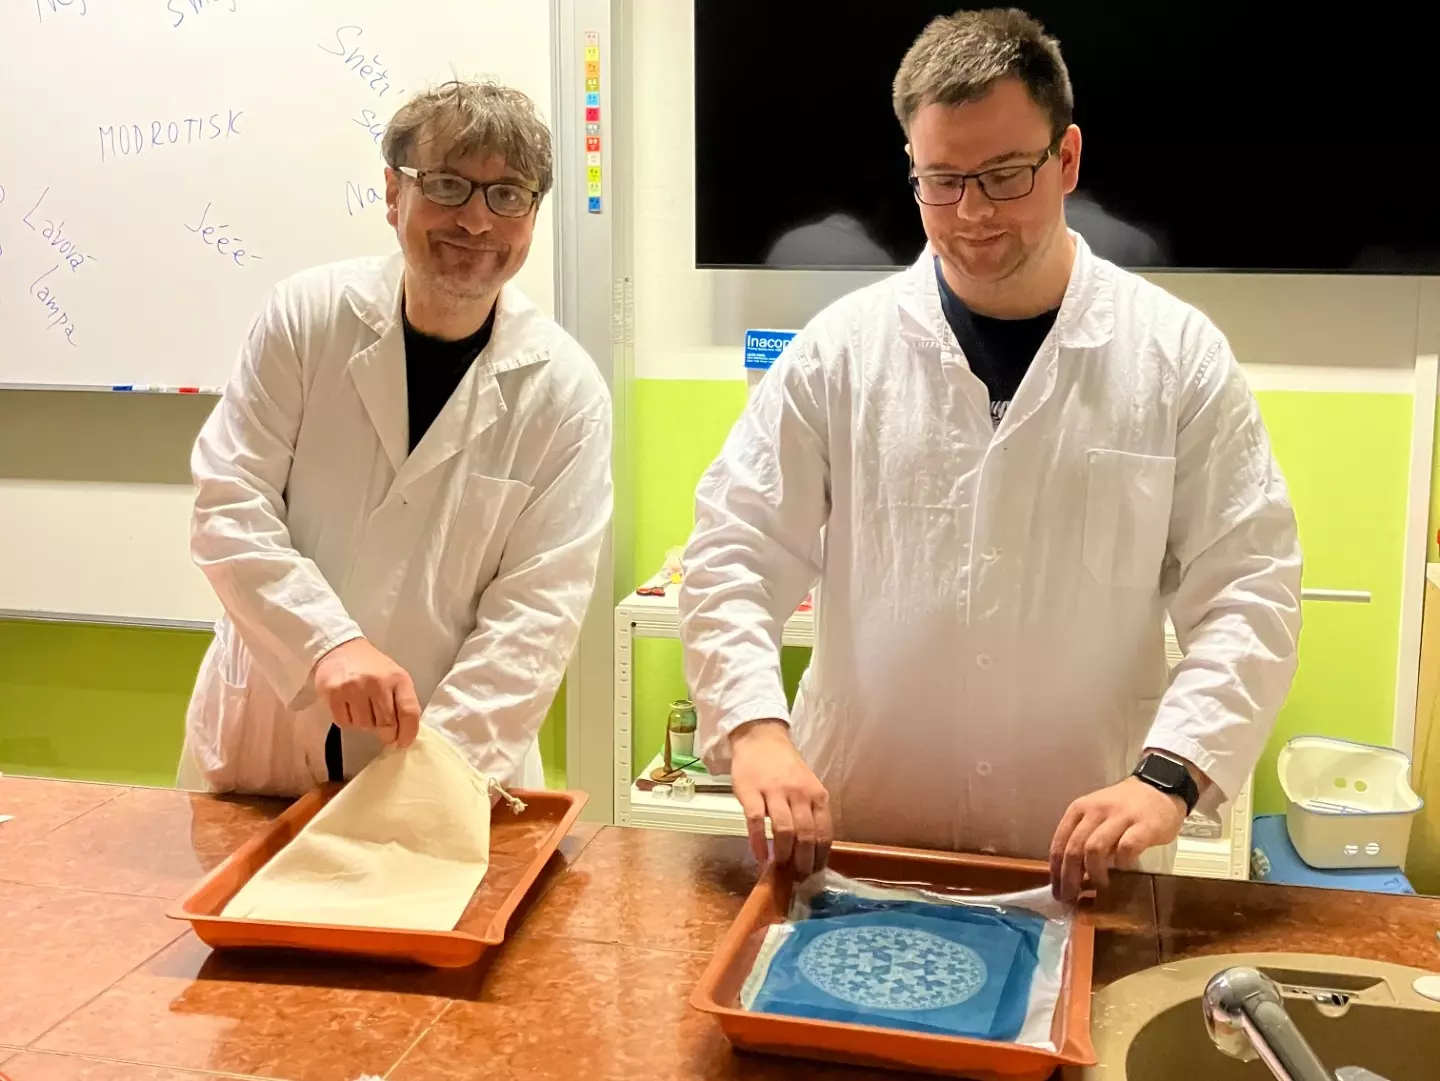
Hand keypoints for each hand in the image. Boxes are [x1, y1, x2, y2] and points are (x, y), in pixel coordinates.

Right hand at [312, 638, 421, 748]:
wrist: (340, 648)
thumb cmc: (371, 667)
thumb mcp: (394, 677)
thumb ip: (401, 702)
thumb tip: (403, 734)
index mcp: (398, 678)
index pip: (409, 712)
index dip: (408, 732)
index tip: (404, 742)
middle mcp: (377, 682)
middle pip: (386, 723)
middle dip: (386, 732)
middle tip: (383, 730)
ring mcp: (354, 687)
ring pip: (365, 725)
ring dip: (365, 724)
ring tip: (363, 708)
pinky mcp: (334, 693)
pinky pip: (345, 722)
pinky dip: (348, 721)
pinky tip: (349, 706)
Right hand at [729, 719, 832, 877]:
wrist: (761, 738)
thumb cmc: (785, 767)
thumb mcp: (807, 786)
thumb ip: (811, 812)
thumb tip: (813, 850)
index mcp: (817, 794)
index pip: (824, 832)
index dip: (820, 856)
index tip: (815, 872)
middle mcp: (799, 793)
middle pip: (806, 835)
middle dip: (804, 861)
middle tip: (798, 877)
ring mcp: (774, 792)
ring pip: (784, 831)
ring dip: (783, 855)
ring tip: (781, 868)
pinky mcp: (751, 792)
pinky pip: (756, 822)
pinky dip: (758, 843)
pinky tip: (759, 856)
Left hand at [1049, 776, 1185, 902]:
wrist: (1160, 787)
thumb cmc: (1125, 807)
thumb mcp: (1097, 815)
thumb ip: (1084, 836)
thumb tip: (1072, 874)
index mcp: (1080, 808)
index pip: (1060, 842)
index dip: (1056, 870)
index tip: (1057, 890)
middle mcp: (1096, 810)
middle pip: (1074, 849)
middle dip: (1070, 878)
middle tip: (1072, 897)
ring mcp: (1120, 817)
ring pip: (1095, 849)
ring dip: (1094, 873)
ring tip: (1100, 887)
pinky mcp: (1144, 826)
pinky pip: (1126, 848)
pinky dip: (1122, 863)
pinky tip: (1124, 870)